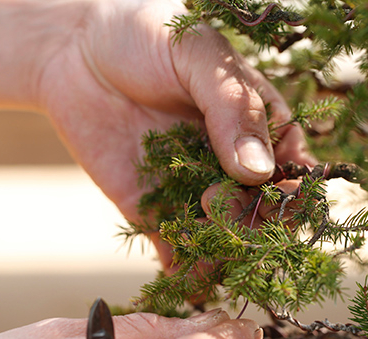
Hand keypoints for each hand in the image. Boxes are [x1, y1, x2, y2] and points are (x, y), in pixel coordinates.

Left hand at [38, 0, 312, 263]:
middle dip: (253, 222)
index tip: (276, 194)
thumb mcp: (198, 56)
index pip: (293, 170)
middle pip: (264, 213)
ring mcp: (193, 191)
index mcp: (257, 125)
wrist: (73, 48)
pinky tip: (182, 273)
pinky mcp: (154, 211)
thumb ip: (232, 109)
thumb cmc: (146, 34)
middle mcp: (231, 165)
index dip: (294, 190)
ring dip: (224, 253)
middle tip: (217, 203)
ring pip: (225, 240)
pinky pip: (179, 250)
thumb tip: (258, 171)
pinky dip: (186, 270)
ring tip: (203, 240)